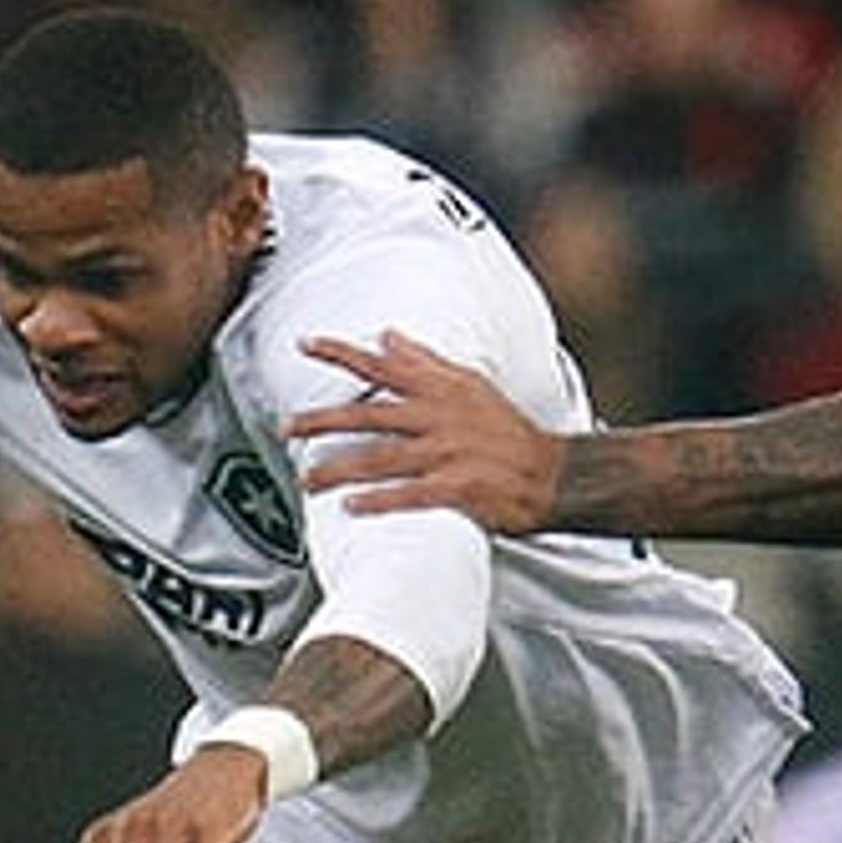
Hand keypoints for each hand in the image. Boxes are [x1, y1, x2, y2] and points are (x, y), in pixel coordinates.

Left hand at [286, 330, 561, 531]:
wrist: (555, 474)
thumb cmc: (510, 432)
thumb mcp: (471, 385)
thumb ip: (426, 361)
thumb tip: (388, 335)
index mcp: (441, 390)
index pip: (383, 365)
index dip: (342, 353)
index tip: (304, 343)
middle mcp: (441, 417)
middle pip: (370, 413)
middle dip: (323, 420)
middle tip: (286, 427)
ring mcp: (449, 453)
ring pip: (382, 457)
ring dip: (341, 467)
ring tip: (308, 479)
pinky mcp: (460, 488)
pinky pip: (411, 494)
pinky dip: (380, 500)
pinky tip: (351, 507)